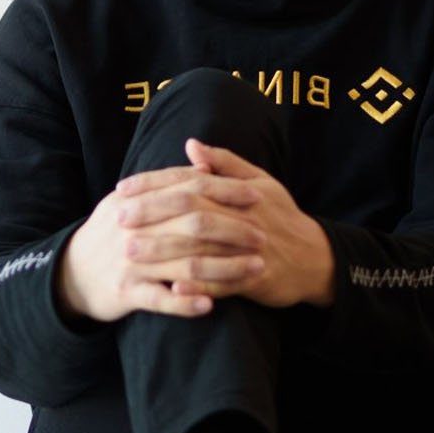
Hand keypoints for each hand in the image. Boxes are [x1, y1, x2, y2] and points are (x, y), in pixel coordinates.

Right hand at [56, 144, 266, 321]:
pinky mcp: (125, 292)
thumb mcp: (129, 202)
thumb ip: (166, 183)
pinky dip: (186, 303)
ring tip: (255, 269)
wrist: (70, 274)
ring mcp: (129, 261)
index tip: (256, 195)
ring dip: (224, 267)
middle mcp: (132, 227)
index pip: (187, 188)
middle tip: (262, 235)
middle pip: (191, 224)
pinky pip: (160, 299)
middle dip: (232, 228)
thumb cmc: (111, 235)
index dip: (224, 190)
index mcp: (135, 200)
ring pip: (184, 263)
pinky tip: (212, 305)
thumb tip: (204, 162)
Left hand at [110, 138, 335, 311]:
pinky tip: (171, 287)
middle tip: (117, 219)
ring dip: (165, 251)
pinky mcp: (257, 278)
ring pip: (203, 247)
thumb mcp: (261, 182)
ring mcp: (249, 249)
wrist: (316, 258)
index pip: (190, 181)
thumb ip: (226, 163)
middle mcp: (243, 216)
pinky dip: (198, 286)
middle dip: (152, 214)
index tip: (122, 189)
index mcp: (240, 191)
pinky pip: (224, 283)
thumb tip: (192, 145)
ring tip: (132, 253)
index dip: (155, 184)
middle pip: (191, 211)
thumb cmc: (281, 218)